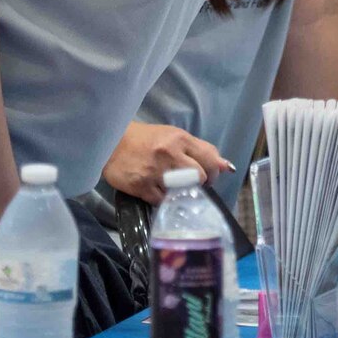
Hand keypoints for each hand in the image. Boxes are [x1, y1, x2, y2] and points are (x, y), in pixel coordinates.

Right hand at [103, 122, 231, 203]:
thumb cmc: (146, 139)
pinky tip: (160, 193)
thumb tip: (226, 166)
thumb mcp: (174, 137)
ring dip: (183, 193)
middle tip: (193, 185)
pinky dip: (164, 200)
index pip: (210, 159)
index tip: (210, 176)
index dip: (214, 171)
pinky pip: (162, 200)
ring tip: (177, 189)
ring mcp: (155, 171)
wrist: (111, 142)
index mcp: (180, 139)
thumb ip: (200, 149)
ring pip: (183, 190)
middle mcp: (170, 154)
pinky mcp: (141, 186)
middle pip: (200, 176)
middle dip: (201, 184)